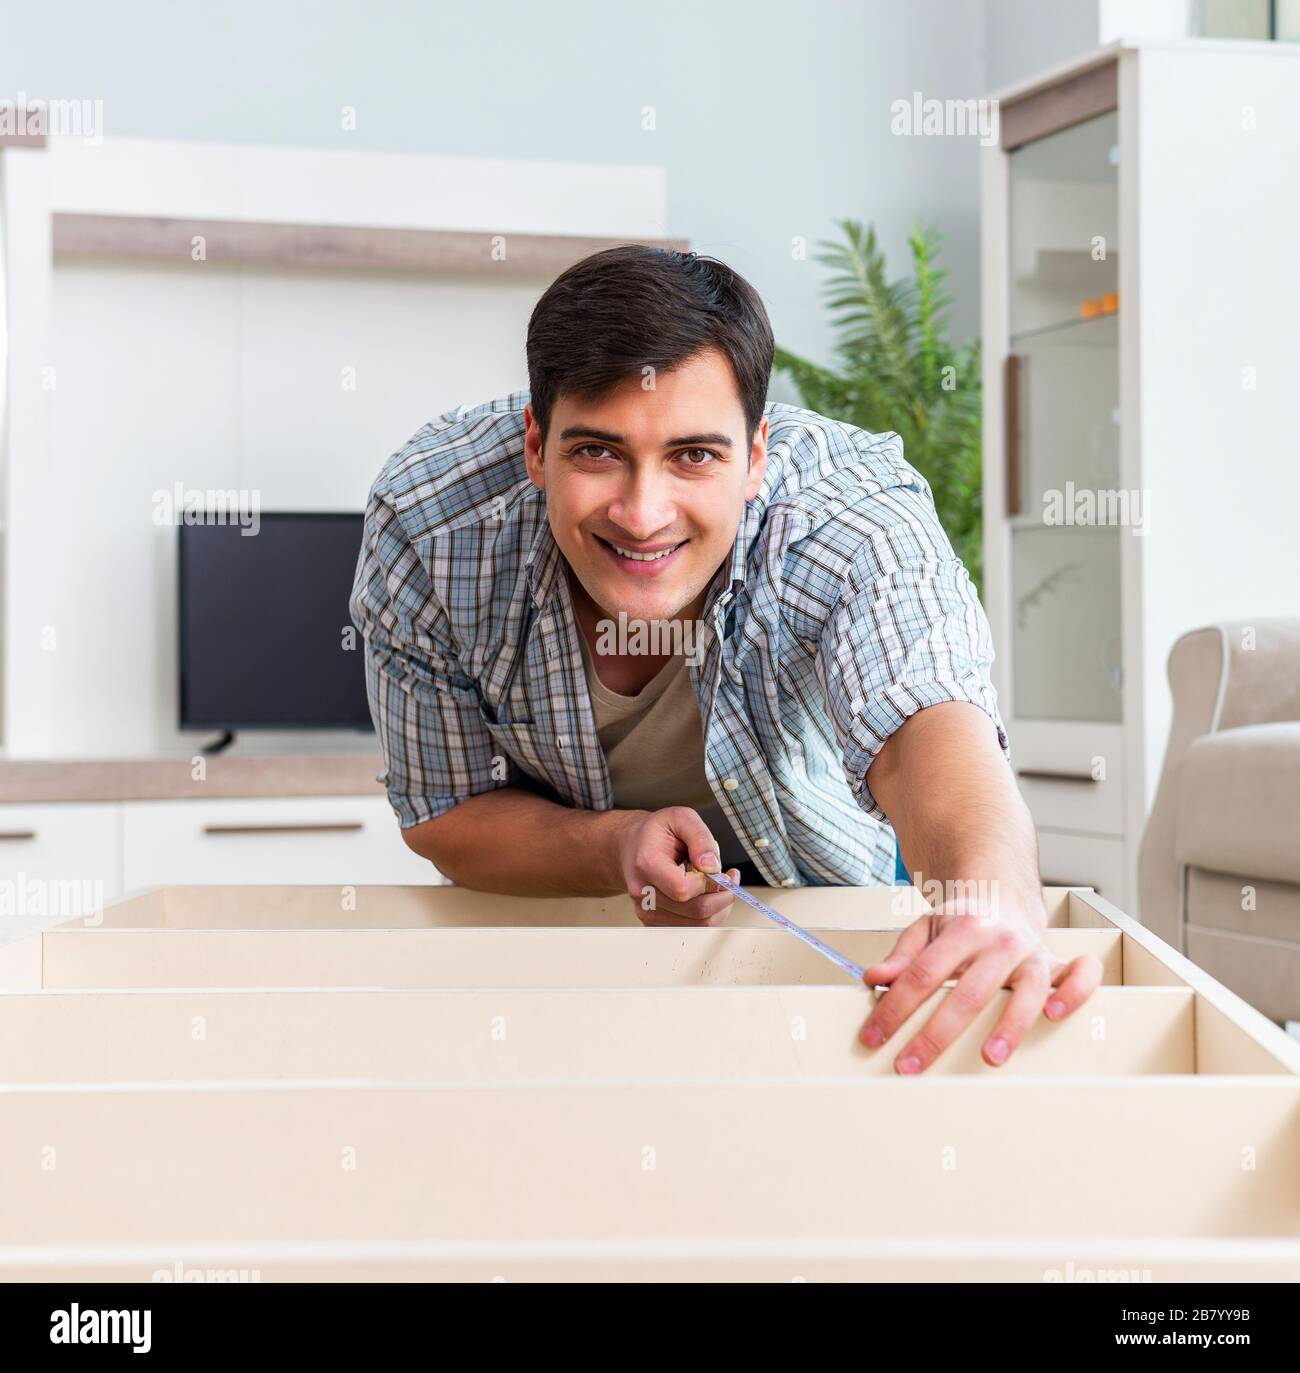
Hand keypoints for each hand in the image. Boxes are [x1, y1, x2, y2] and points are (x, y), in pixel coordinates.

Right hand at [614, 807, 739, 925]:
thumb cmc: (656, 833)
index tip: (721, 871)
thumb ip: (700, 837)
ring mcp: (647, 910)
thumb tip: (712, 867)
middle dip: (723, 896)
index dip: (710, 883)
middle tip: (730, 879)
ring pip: (697, 924)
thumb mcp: (681, 818)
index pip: (683, 889)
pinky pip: (690, 928)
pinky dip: (708, 914)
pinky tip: (706, 895)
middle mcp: (643, 892)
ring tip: (719, 885)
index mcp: (647, 864)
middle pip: (695, 911)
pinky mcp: (654, 921)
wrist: (631, 846)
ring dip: (718, 906)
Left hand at [859, 892, 1103, 1072]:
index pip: (923, 973)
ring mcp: (1031, 953)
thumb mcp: (925, 929)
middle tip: (910, 1066)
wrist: (1000, 894)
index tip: (874, 1036)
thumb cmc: (960, 922)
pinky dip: (1075, 993)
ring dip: (1009, 1027)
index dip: (895, 1007)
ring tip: (989, 1058)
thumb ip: (902, 956)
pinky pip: (1080, 977)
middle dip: (936, 1035)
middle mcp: (1000, 941)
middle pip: (967, 993)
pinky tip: (1057, 1016)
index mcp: (962, 929)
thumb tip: (875, 979)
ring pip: (1025, 992)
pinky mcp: (1056, 964)